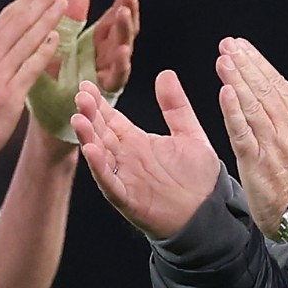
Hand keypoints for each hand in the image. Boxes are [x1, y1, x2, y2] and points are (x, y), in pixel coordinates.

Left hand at [26, 0, 138, 152]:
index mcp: (97, 46)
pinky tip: (123, 51)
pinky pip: (116, 79)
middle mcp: (107, 59)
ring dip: (126, 32)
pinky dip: (121, 65)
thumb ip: (72, 21)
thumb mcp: (59, 47)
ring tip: (125, 13)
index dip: (123, 1)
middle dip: (128, 11)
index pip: (114, 19)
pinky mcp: (104, 95)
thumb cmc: (52, 87)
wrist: (47, 124)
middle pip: (124, 31)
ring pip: (124, 51)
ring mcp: (108, 77)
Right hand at [72, 69, 226, 240]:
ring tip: (79, 119)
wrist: (208, 213)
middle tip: (80, 96)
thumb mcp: (190, 134)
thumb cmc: (199, 178)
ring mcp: (125, 178)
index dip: (99, 103)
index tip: (87, 85)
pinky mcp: (128, 198)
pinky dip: (99, 167)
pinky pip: (110, 182)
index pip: (111, 118)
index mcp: (137, 142)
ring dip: (88, 138)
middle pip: (101, 133)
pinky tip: (91, 150)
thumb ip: (176, 107)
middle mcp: (126, 158)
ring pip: (100, 155)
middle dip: (90, 114)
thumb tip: (166, 75)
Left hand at [211, 38, 287, 238]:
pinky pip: (243, 133)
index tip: (243, 47)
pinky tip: (225, 94)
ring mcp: (271, 145)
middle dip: (245, 64)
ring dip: (237, 80)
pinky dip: (233, 112)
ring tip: (223, 60)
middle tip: (228, 45)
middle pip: (263, 90)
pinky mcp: (256, 163)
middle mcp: (286, 129)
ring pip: (252, 106)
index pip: (277, 85)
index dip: (259, 63)